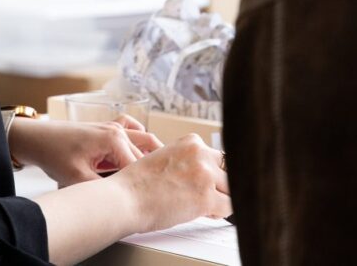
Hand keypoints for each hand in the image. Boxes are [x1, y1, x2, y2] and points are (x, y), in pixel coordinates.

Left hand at [8, 115, 162, 187]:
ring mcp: (113, 126)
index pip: (140, 166)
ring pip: (143, 137)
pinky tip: (140, 148)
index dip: (148, 183)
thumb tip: (118, 201)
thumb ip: (102, 189)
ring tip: (159, 170)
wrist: (38, 139)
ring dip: (151, 151)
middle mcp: (117, 130)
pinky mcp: (107, 127)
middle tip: (164, 186)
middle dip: (154, 169)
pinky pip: (131, 127)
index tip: (157, 196)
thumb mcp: (78, 179)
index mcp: (113, 140)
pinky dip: (138, 135)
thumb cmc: (55, 154)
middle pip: (145, 152)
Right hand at [108, 133, 230, 233]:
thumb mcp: (165, 158)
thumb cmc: (138, 184)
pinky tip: (204, 213)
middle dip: (220, 186)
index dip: (215, 173)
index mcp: (191, 142)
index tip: (208, 183)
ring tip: (203, 206)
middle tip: (206, 196)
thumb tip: (206, 174)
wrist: (125, 199)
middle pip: (228, 172)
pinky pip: (230, 207)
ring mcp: (205, 175)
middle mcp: (200, 154)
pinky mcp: (206, 198)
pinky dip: (220, 213)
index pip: (219, 157)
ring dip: (221, 199)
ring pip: (231, 189)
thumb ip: (188, 161)